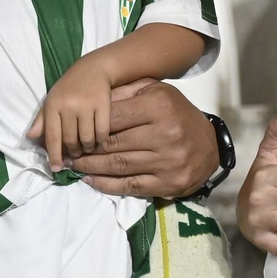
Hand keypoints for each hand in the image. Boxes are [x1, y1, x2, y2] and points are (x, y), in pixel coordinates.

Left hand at [30, 54, 114, 172]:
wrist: (94, 68)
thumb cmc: (69, 87)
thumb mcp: (52, 100)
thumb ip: (42, 120)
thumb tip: (31, 137)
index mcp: (53, 105)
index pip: (52, 137)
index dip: (54, 155)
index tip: (56, 169)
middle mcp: (69, 105)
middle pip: (71, 141)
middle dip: (73, 151)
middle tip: (75, 152)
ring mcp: (87, 105)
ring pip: (87, 139)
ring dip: (87, 147)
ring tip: (87, 146)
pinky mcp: (103, 105)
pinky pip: (102, 132)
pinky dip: (100, 140)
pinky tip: (98, 138)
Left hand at [74, 79, 218, 198]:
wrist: (210, 146)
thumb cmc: (177, 114)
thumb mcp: (156, 92)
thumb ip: (126, 92)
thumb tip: (93, 99)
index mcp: (159, 106)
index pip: (114, 118)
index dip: (90, 126)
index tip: (72, 131)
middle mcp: (165, 133)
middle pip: (113, 144)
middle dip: (86, 149)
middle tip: (66, 151)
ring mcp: (167, 161)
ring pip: (118, 166)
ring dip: (91, 167)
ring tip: (73, 164)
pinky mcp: (168, 183)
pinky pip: (130, 186)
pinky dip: (106, 185)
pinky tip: (90, 180)